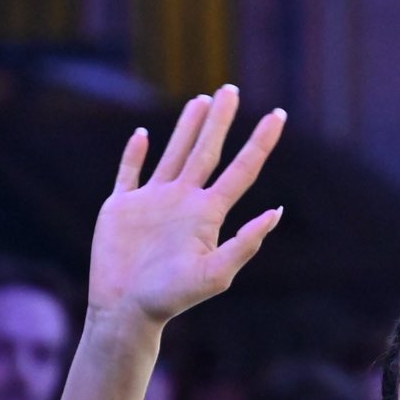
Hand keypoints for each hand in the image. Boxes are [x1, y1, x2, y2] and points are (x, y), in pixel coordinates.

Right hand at [88, 88, 285, 326]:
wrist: (126, 310)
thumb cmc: (172, 298)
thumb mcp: (215, 274)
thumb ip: (245, 244)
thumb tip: (275, 212)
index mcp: (208, 214)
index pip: (241, 169)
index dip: (260, 142)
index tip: (279, 115)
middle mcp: (183, 201)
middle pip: (207, 151)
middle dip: (220, 120)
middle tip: (230, 88)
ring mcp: (152, 202)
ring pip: (174, 153)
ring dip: (187, 127)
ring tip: (202, 101)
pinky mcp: (121, 207)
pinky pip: (129, 173)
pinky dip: (135, 153)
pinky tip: (143, 134)